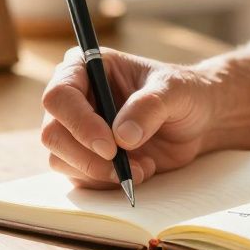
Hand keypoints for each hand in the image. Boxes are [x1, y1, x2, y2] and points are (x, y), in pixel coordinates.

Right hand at [41, 47, 215, 189]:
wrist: (197, 120)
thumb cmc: (184, 93)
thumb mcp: (174, 90)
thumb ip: (149, 106)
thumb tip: (121, 136)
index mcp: (86, 67)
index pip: (59, 96)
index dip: (79, 123)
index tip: (110, 145)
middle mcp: (75, 97)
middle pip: (52, 133)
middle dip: (87, 156)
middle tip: (124, 165)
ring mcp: (77, 129)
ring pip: (60, 159)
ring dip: (100, 172)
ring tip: (142, 166)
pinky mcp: (85, 157)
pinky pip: (79, 178)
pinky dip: (107, 182)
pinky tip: (140, 170)